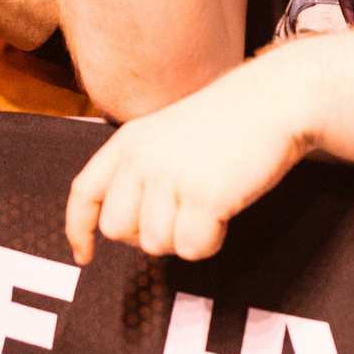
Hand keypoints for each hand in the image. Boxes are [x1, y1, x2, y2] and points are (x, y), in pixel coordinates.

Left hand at [64, 53, 315, 263]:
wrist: (275, 98)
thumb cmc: (232, 120)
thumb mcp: (170, 135)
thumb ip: (144, 169)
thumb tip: (131, 222)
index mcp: (129, 142)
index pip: (84, 192)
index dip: (78, 228)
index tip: (84, 254)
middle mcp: (141, 159)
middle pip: (116, 228)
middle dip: (146, 234)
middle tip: (180, 218)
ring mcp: (169, 178)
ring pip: (154, 244)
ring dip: (183, 236)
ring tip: (208, 206)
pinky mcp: (201, 197)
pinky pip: (190, 249)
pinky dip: (209, 242)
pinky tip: (223, 213)